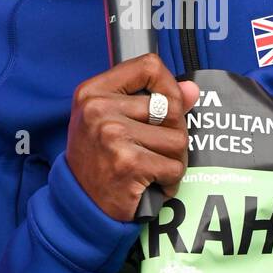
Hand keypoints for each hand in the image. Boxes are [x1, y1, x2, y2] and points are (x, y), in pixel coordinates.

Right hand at [66, 52, 199, 220]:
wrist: (80, 205)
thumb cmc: (99, 159)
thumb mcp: (113, 120)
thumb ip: (153, 99)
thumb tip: (192, 90)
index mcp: (93, 92)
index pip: (149, 66)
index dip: (168, 85)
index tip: (165, 105)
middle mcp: (99, 109)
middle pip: (171, 107)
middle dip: (173, 133)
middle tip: (152, 151)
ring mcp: (113, 135)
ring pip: (178, 139)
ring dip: (172, 160)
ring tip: (150, 169)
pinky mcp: (128, 163)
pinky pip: (174, 167)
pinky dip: (169, 181)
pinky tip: (149, 184)